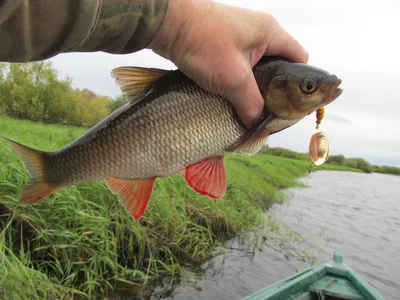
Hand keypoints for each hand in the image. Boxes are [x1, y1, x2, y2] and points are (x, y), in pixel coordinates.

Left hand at [149, 0, 308, 127]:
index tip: (289, 105)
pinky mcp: (223, 43)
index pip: (299, 59)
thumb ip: (251, 103)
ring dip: (252, 88)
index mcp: (271, 33)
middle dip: (272, 90)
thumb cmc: (204, 43)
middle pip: (277, 66)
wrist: (168, 24)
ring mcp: (240, 37)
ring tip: (247, 108)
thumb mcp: (233, 79)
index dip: (296, 84)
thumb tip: (256, 123)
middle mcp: (259, 32)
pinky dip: (237, 81)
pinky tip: (230, 97)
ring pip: (256, 68)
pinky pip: (239, 65)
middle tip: (265, 112)